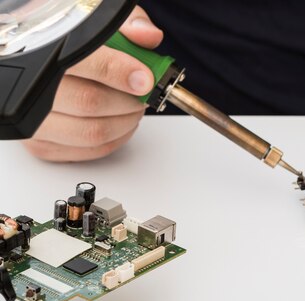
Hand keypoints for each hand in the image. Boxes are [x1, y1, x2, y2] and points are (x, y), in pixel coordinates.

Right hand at [22, 6, 162, 161]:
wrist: (44, 68)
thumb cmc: (71, 48)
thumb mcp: (97, 25)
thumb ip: (125, 26)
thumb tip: (148, 36)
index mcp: (46, 51)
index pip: (87, 63)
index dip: (121, 72)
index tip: (145, 79)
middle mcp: (35, 88)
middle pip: (92, 102)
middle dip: (129, 101)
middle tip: (143, 94)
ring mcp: (36, 120)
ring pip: (93, 132)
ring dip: (126, 122)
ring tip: (134, 107)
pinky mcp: (44, 145)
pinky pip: (91, 150)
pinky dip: (117, 139)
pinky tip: (121, 122)